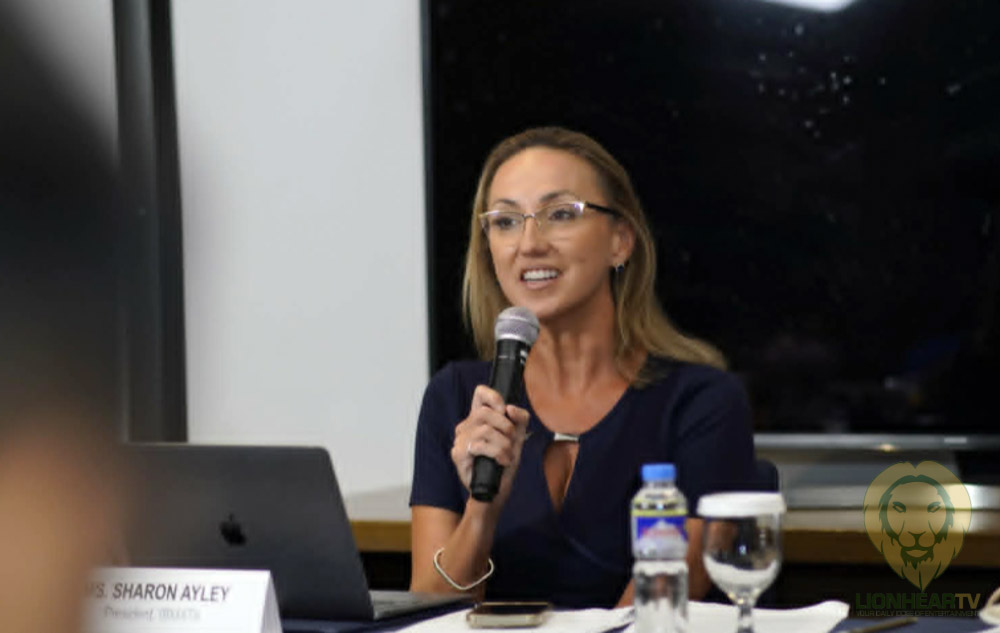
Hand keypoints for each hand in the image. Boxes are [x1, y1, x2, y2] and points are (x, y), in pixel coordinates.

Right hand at [451, 385, 529, 504]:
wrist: (497, 490)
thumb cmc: (504, 463)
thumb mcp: (518, 438)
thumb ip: (520, 420)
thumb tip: (510, 409)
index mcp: (479, 418)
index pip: (480, 394)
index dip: (494, 397)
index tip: (505, 411)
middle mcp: (466, 426)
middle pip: (486, 412)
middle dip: (506, 427)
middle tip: (512, 441)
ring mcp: (460, 440)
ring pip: (485, 430)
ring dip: (503, 444)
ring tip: (508, 455)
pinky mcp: (458, 454)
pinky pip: (479, 445)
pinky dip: (497, 453)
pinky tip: (502, 461)